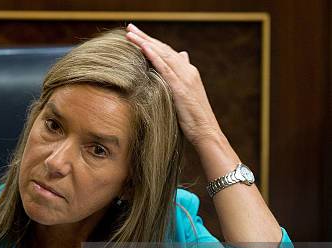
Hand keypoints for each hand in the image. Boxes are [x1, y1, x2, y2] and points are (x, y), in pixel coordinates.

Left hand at [125, 23, 223, 147]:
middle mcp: (187, 70)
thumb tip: (181, 60)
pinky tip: (143, 48)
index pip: (167, 52)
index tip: (137, 35)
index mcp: (188, 72)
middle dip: (145, 37)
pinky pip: (165, 69)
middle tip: (130, 27)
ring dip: (145, 43)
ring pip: (163, 55)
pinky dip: (154, 56)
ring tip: (130, 34)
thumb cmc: (194, 118)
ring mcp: (185, 78)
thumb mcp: (186, 96)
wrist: (206, 131)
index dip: (152, 42)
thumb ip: (181, 80)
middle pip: (163, 49)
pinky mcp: (180, 88)